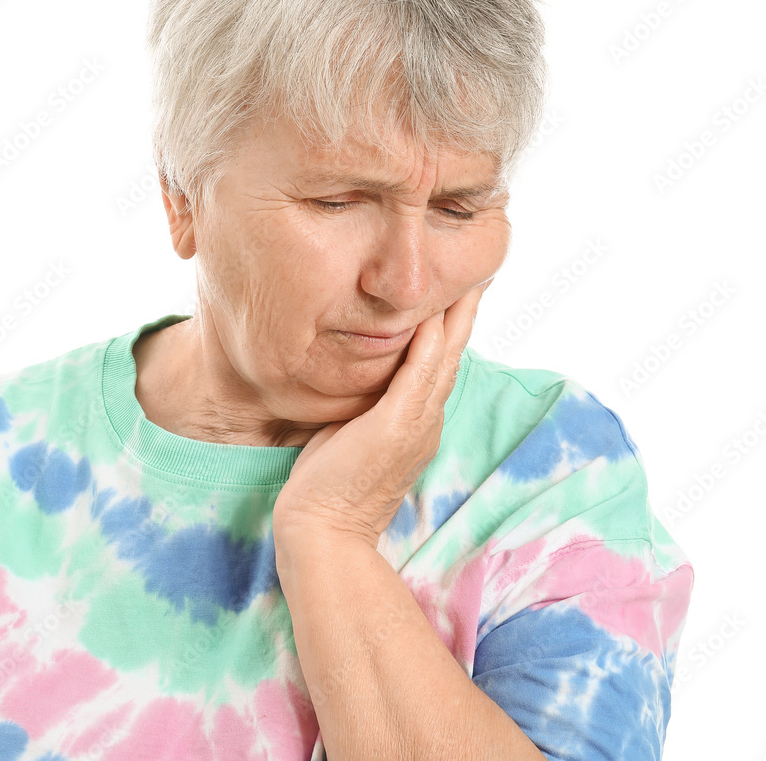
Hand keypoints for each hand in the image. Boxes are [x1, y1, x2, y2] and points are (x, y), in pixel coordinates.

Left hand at [272, 280, 489, 550]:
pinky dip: (429, 344)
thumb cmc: (329, 484)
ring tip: (469, 280)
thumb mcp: (353, 430)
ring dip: (456, 318)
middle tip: (478, 271)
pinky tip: (434, 315)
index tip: (456, 292)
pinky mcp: (397, 426)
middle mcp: (425, 419)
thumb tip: (359, 372)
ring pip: (444, 359)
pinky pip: (419, 375)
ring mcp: (416, 424)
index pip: (439, 363)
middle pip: (453, 354)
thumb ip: (366, 401)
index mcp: (417, 420)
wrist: (322, 530)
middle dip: (464, 312)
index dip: (450, 327)